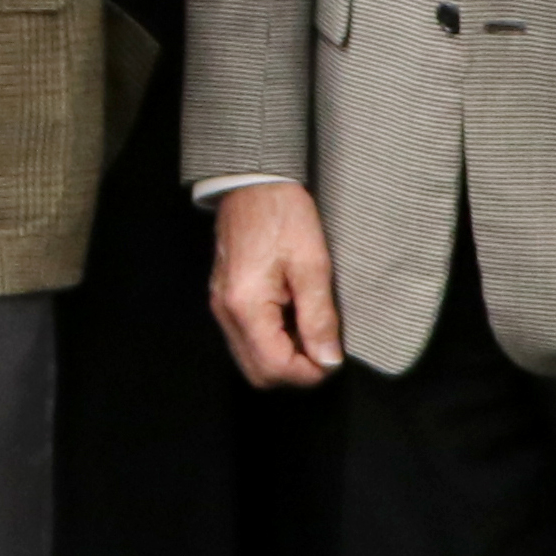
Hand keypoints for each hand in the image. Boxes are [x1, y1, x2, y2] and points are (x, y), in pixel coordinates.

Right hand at [208, 181, 345, 387]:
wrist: (254, 182)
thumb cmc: (284, 215)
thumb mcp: (312, 265)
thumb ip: (319, 317)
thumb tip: (328, 360)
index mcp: (246, 306)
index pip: (275, 367)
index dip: (309, 373)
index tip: (334, 359)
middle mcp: (226, 313)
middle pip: (258, 373)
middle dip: (294, 372)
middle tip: (324, 351)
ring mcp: (221, 307)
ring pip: (251, 359)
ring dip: (283, 358)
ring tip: (311, 333)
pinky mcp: (224, 299)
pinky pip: (246, 339)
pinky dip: (271, 342)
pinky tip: (293, 320)